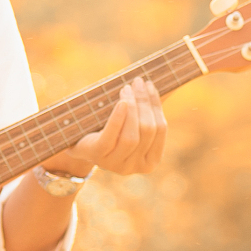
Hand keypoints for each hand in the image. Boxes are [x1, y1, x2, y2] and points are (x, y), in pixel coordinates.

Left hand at [49, 76, 166, 176]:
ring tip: (126, 88)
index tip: (150, 85)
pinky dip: (118, 118)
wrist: (78, 143)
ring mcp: (116, 165)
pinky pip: (112, 136)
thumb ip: (149, 111)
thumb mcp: (131, 124)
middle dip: (144, 103)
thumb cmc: (110, 130)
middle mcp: (135, 168)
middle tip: (138, 82)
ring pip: (132, 136)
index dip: (156, 105)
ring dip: (132, 107)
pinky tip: (121, 102)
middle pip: (148, 131)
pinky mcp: (99, 156)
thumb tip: (172, 84)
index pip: (160, 130)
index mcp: (150, 162)